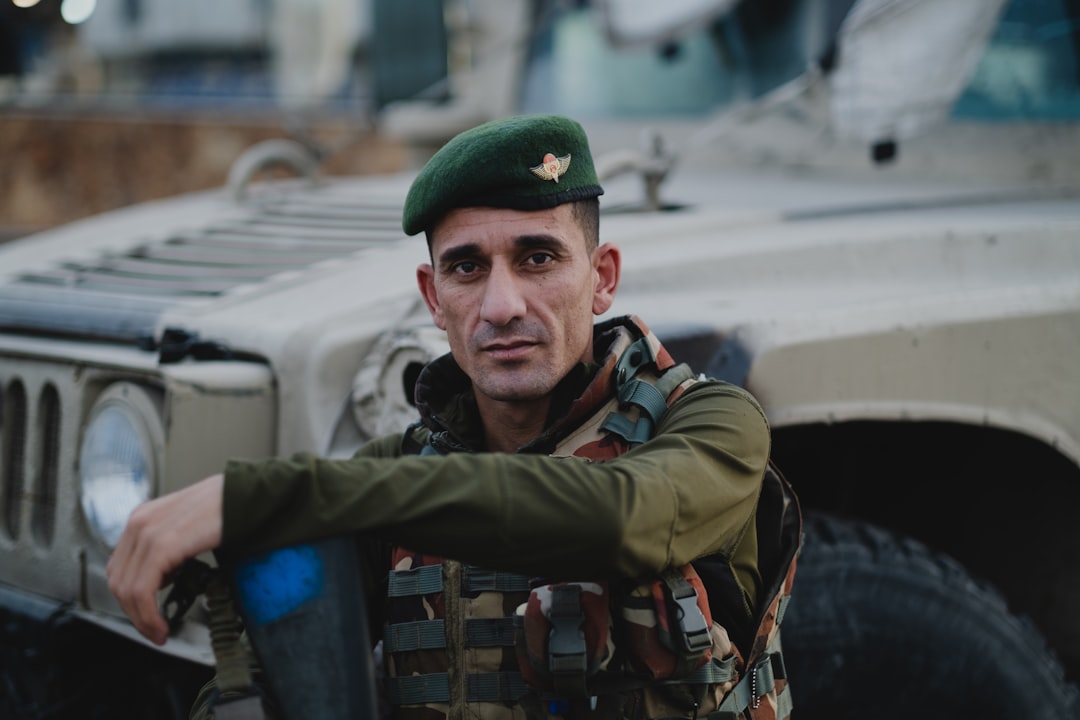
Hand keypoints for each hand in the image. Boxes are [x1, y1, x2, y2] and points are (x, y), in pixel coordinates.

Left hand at [107, 473, 224, 644]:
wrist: (247, 495)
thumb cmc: (227, 508)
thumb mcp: (187, 527)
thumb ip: (169, 546)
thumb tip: (164, 576)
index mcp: (143, 518)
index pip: (120, 567)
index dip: (130, 598)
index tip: (146, 616)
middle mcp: (140, 523)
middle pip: (118, 580)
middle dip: (134, 613)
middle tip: (153, 630)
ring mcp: (148, 532)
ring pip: (127, 589)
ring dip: (141, 618)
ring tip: (159, 631)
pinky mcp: (162, 544)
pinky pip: (143, 590)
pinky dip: (148, 614)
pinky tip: (162, 624)